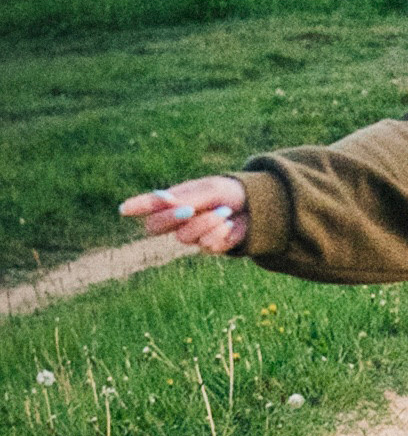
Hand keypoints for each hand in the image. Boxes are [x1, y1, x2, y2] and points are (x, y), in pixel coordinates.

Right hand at [120, 175, 248, 253]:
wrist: (257, 206)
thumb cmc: (229, 192)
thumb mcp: (209, 189)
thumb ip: (187, 197)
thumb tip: (164, 200)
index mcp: (174, 199)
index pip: (149, 205)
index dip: (135, 207)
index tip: (123, 209)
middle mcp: (177, 219)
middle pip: (154, 227)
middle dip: (170, 218)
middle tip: (189, 209)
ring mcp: (190, 234)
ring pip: (183, 237)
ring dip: (206, 223)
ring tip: (224, 212)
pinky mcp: (207, 246)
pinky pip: (205, 245)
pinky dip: (219, 233)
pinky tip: (230, 225)